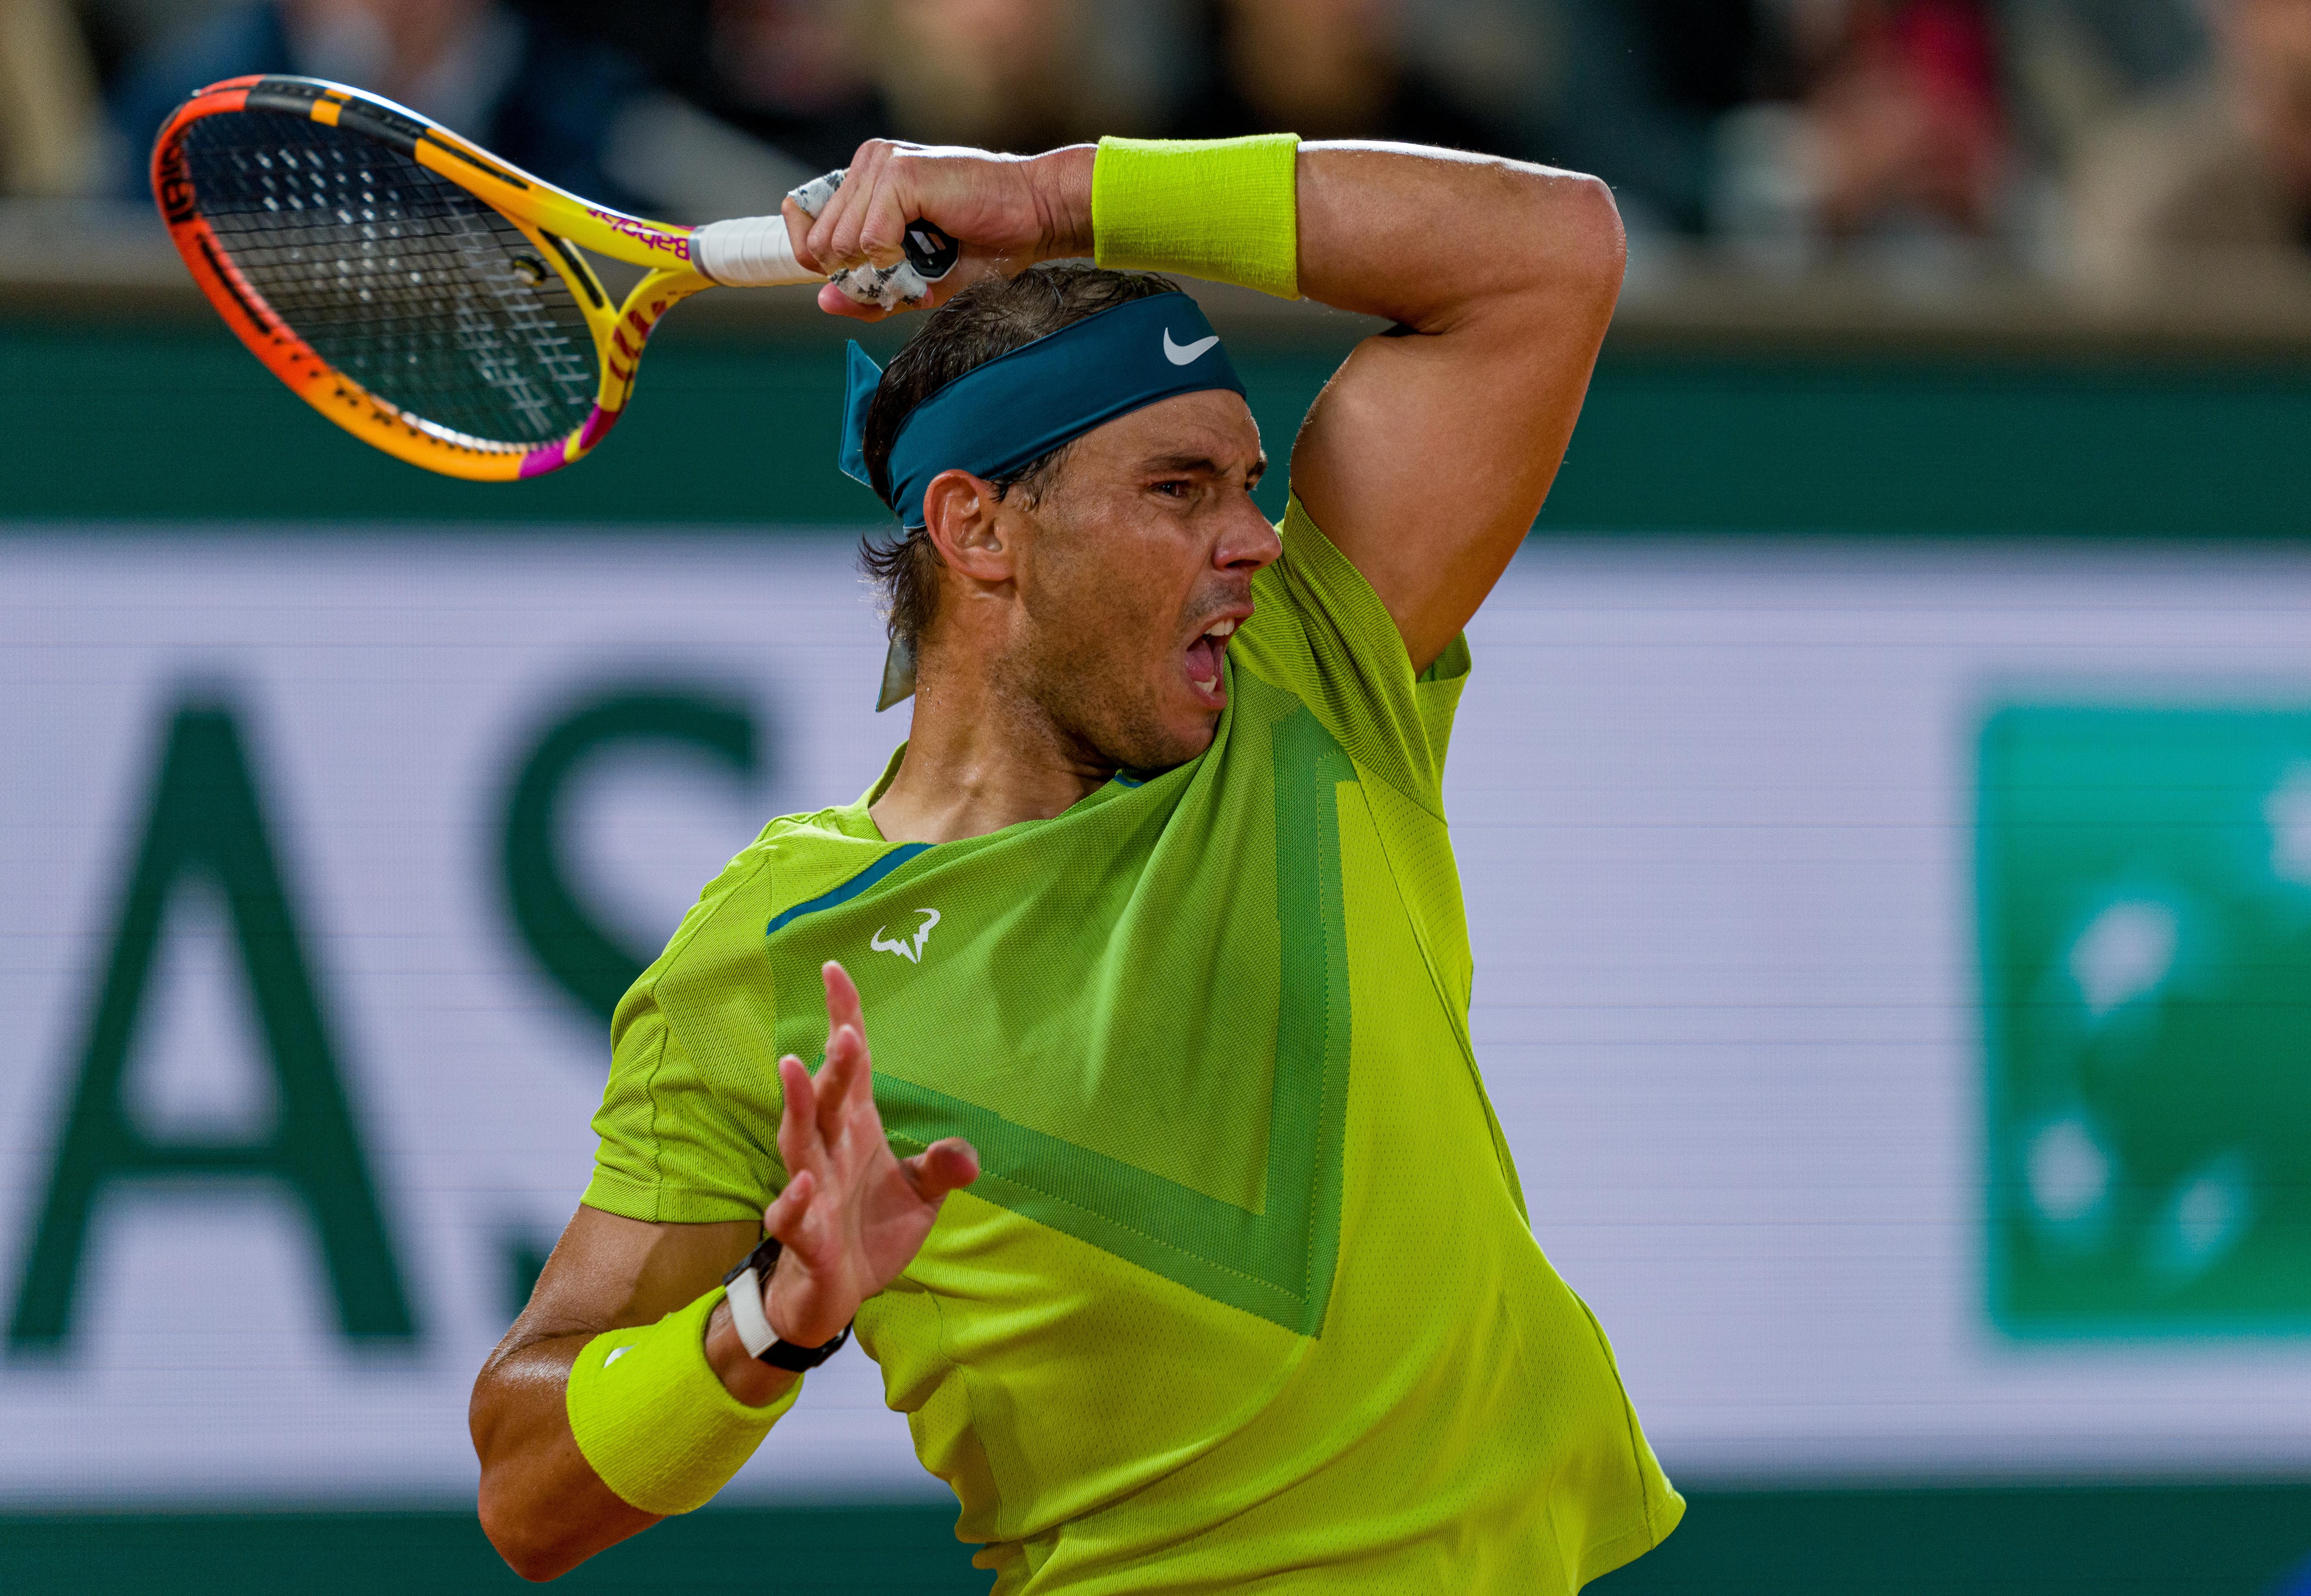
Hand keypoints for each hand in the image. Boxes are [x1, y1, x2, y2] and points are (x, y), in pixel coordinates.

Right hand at [757, 961, 978, 1347]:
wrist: (834, 1294)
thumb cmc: (870, 1229)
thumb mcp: (919, 1195)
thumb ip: (941, 1167)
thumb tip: (967, 1154)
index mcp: (855, 1129)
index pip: (851, 1066)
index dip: (844, 1018)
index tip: (835, 969)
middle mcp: (828, 1151)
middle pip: (827, 1097)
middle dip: (832, 1065)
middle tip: (842, 1031)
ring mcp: (812, 1192)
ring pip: (797, 1141)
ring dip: (797, 1106)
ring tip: (793, 1067)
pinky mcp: (805, 1238)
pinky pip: (794, 1217)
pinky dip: (795, 1201)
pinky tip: (803, 1184)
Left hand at [784, 139, 1094, 320]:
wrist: (1036, 215)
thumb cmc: (986, 243)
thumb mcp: (919, 279)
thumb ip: (871, 290)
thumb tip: (824, 300)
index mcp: (867, 180)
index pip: (810, 228)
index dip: (826, 265)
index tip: (860, 280)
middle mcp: (868, 164)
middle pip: (821, 243)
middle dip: (858, 277)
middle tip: (906, 276)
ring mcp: (882, 164)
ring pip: (841, 243)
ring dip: (881, 271)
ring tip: (924, 262)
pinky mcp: (900, 173)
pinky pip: (869, 239)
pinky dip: (895, 261)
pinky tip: (928, 252)